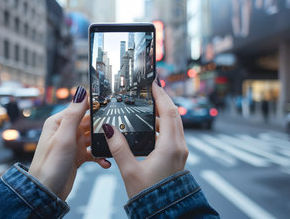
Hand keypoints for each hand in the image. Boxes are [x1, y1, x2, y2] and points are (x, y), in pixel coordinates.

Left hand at [29, 86, 109, 199]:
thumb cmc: (49, 165)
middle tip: (116, 128)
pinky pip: (93, 152)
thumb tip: (80, 91)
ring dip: (103, 142)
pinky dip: (100, 156)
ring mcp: (72, 144)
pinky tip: (106, 162)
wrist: (47, 193)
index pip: (80, 107)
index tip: (111, 102)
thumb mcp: (64, 137)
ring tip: (112, 146)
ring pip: (93, 137)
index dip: (95, 105)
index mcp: (59, 122)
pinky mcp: (77, 157)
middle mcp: (65, 131)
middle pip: (89, 122)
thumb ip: (74, 114)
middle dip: (102, 125)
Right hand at [102, 79, 187, 197]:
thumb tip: (108, 129)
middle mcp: (179, 146)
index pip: (169, 112)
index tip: (154, 83)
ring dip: (163, 112)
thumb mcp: (129, 170)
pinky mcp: (177, 156)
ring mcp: (180, 151)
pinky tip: (151, 125)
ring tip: (148, 104)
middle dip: (162, 100)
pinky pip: (173, 133)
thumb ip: (118, 148)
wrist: (164, 212)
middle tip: (150, 89)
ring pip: (174, 124)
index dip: (161, 95)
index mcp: (170, 146)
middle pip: (174, 115)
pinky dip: (163, 124)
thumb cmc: (148, 194)